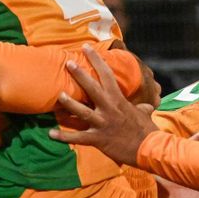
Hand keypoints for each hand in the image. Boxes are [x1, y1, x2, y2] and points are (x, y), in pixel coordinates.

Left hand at [50, 45, 156, 164]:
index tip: (86, 48)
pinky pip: (77, 138)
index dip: (96, 60)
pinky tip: (50, 133)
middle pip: (92, 88)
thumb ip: (142, 108)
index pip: (107, 75)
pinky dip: (63, 136)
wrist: (149, 149)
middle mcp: (109, 109)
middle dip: (80, 75)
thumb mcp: (145, 115)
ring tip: (58, 95)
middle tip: (68, 63)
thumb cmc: (147, 131)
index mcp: (119, 100)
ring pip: (82, 111)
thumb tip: (146, 106)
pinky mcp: (98, 139)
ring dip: (69, 103)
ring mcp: (102, 124)